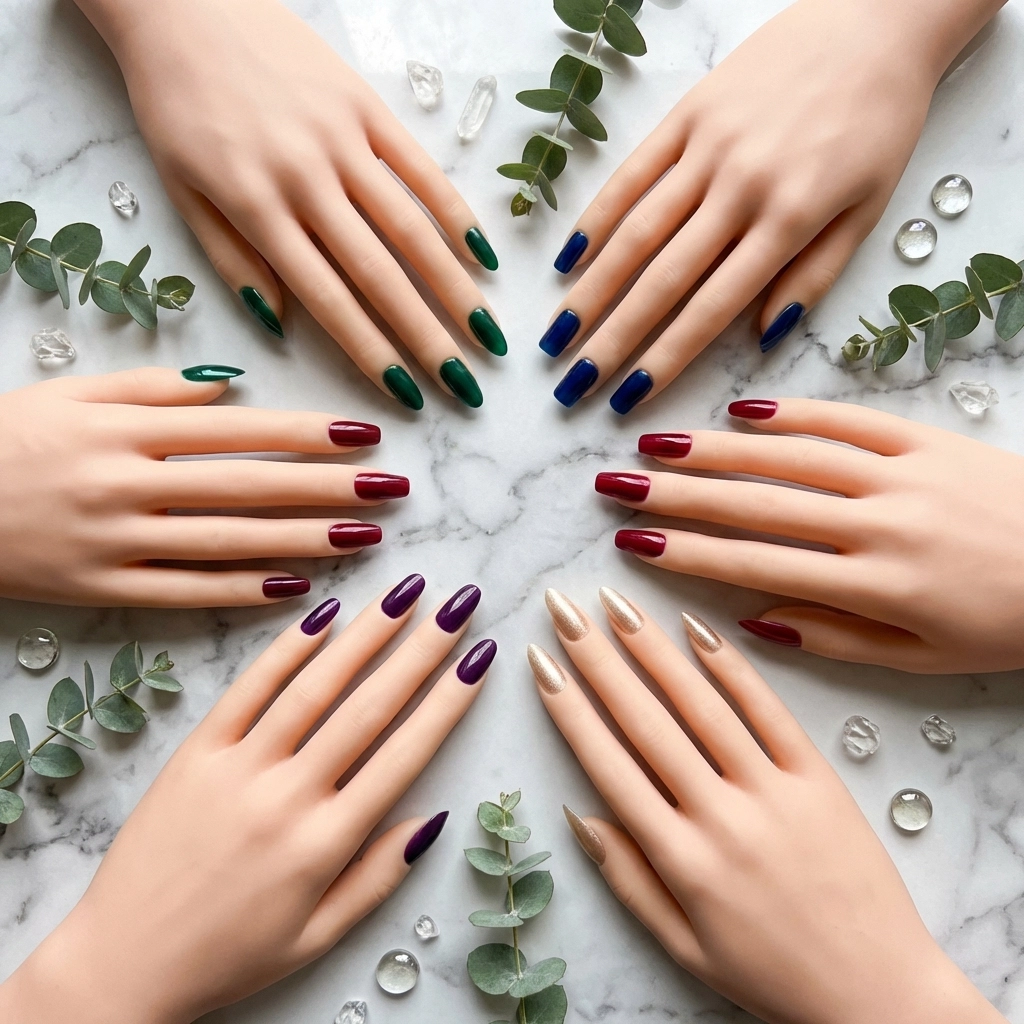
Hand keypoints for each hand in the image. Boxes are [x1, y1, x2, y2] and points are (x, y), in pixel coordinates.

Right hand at [0, 367, 407, 606]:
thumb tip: (234, 388)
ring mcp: (117, 541)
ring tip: (366, 539)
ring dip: (305, 541)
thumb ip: (155, 387)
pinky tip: (297, 588)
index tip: (367, 435)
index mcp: (127, 427)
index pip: (239, 432)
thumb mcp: (74, 392)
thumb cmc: (6, 436)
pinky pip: (186, 593)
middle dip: (329, 488)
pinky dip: (243, 592)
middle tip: (393, 490)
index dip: (308, 435)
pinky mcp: (102, 588)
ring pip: (229, 543)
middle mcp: (129, 483)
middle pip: (249, 488)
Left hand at [0, 578, 494, 1023]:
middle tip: (457, 604)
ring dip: (364, 635)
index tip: (479, 658)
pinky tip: (322, 616)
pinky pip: (248, 690)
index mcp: (324, 844)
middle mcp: (287, 796)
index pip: (404, 755)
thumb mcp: (317, 936)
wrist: (120, 963)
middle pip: (368, 708)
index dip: (449, 701)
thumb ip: (378, 876)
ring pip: (313, 688)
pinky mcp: (195, 753)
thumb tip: (431, 817)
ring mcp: (237, 768)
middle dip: (421, 650)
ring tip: (403, 593)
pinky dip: (286, 649)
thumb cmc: (228, 956)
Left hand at [74, 0, 503, 409]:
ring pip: (412, 228)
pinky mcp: (366, 104)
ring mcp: (343, 138)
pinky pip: (421, 167)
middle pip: (382, 274)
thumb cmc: (176, 104)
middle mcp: (307, 177)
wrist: (181, 1)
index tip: (408, 395)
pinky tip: (483, 257)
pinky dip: (456, 213)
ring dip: (456, 289)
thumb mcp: (183, 191)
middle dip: (429, 338)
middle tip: (468, 387)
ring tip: (491, 337)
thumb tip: (281, 325)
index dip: (372, 353)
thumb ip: (233, 261)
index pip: (328, 299)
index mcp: (257, 207)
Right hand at [528, 587, 1003, 1023]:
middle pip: (645, 721)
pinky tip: (698, 627)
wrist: (879, 992)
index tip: (540, 661)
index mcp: (681, 860)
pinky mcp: (818, 779)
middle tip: (563, 608)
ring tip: (616, 603)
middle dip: (596, 658)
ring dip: (653, 648)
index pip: (608, 765)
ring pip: (700, 706)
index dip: (567, 708)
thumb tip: (578, 812)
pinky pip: (768, 712)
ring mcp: (772, 792)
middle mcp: (720, 816)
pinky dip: (731, 666)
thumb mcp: (683, 947)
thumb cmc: (772, 976)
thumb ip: (627, 878)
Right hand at [540, 0, 1004, 411]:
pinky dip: (596, 217)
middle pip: (661, 280)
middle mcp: (740, 186)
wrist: (879, 16)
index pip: (712, 309)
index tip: (628, 398)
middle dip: (613, 340)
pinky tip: (568, 259)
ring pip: (636, 232)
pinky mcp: (688, 112)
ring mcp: (708, 146)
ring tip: (556, 336)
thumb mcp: (868, 210)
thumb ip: (813, 277)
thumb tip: (762, 337)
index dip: (665, 359)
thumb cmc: (879, 122)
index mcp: (789, 219)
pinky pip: (632, 172)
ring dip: (590, 290)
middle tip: (572, 385)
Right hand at [600, 398, 1023, 672]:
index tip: (632, 543)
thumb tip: (751, 618)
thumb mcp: (922, 657)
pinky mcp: (926, 438)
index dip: (686, 552)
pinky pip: (847, 418)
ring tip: (655, 445)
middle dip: (677, 494)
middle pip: (756, 502)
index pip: (756, 561)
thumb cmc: (1009, 622)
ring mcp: (902, 471)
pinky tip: (741, 412)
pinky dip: (792, 413)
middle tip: (615, 485)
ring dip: (716, 449)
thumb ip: (832, 638)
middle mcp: (878, 520)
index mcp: (875, 583)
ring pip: (790, 454)